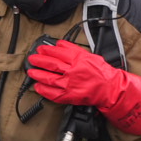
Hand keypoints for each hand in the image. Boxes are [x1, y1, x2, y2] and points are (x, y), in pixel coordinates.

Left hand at [26, 39, 140, 133]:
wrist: (109, 88)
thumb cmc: (101, 72)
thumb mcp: (89, 55)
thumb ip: (74, 50)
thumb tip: (60, 44)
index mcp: (78, 59)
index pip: (59, 52)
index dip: (47, 50)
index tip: (40, 49)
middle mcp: (73, 70)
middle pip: (51, 64)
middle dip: (39, 60)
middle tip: (32, 59)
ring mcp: (70, 84)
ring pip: (49, 78)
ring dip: (38, 74)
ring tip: (31, 71)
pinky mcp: (69, 95)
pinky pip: (53, 93)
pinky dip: (44, 90)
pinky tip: (38, 86)